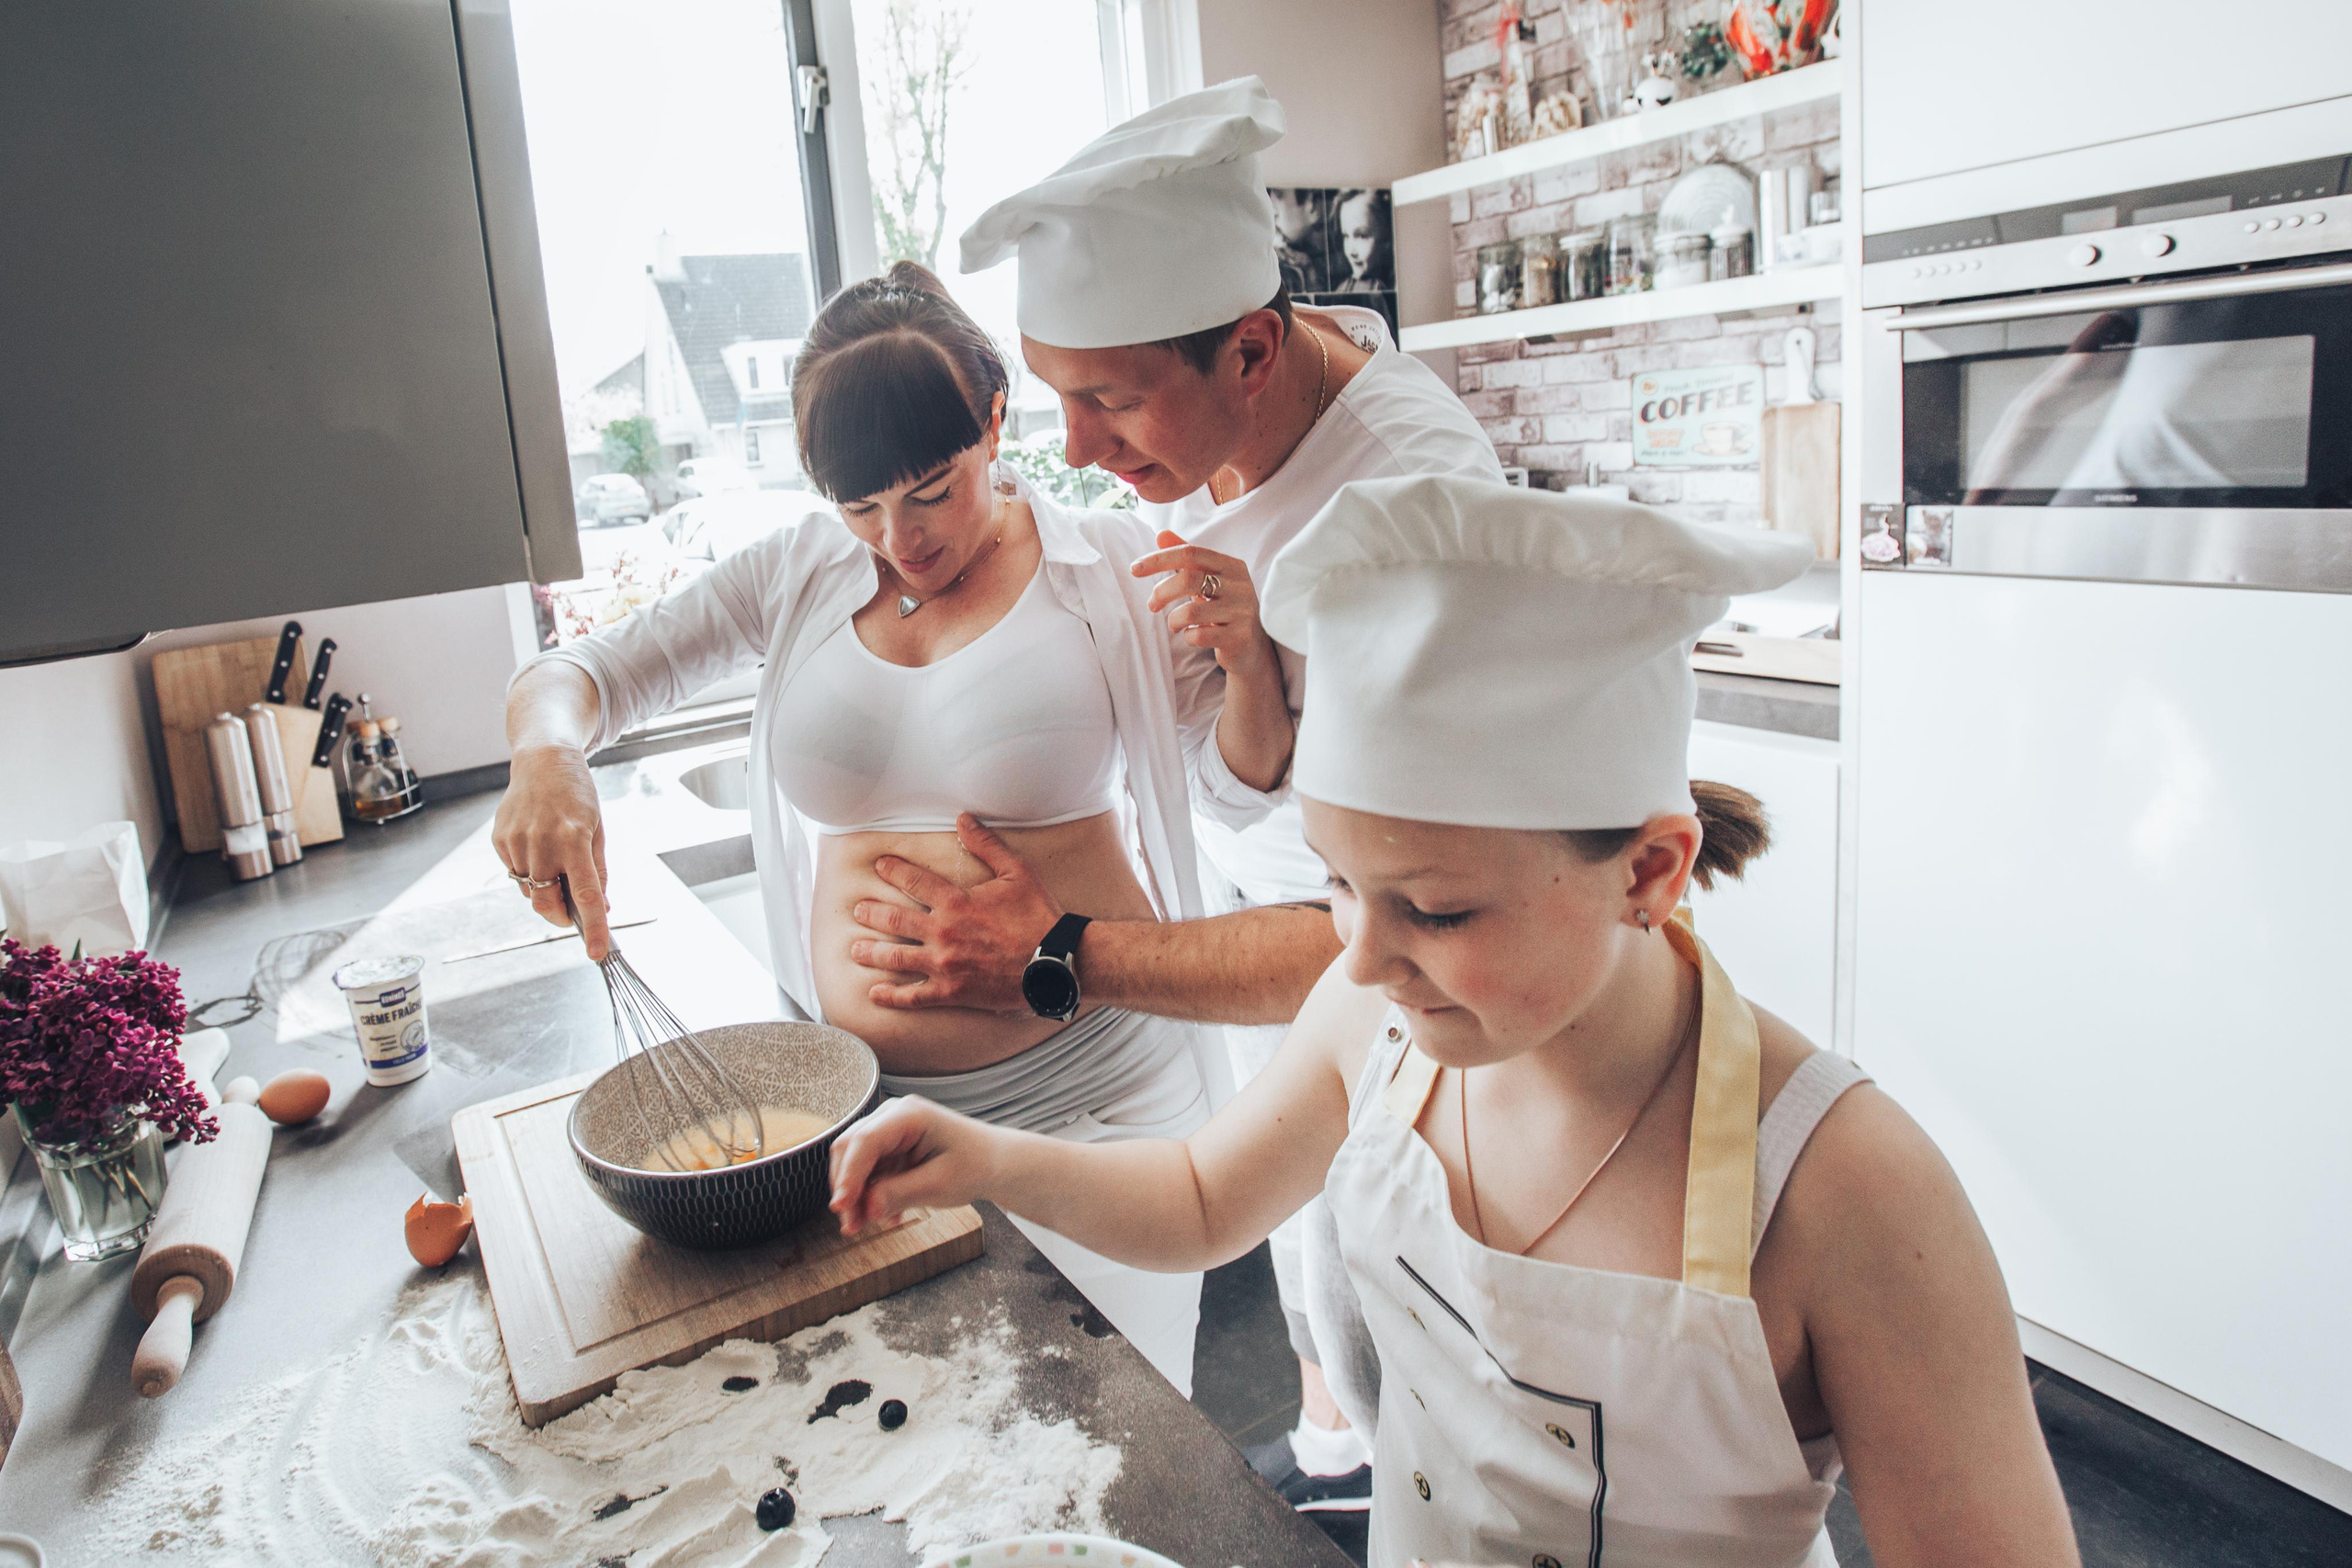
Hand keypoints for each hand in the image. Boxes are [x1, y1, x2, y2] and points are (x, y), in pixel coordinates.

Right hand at [490, 743, 612, 958]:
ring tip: (554, 861)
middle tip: (572, 915)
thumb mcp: (598, 829)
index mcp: (574, 839)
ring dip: (545, 890)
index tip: (598, 952)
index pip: (586, 895)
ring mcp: (516, 841)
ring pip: (529, 890)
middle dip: (561, 917)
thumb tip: (601, 907)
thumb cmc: (577, 795)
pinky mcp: (499, 839)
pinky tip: (536, 846)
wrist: (543, 760)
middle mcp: (542, 842)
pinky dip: (528, 871)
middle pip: (548, 903)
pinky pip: (515, 872)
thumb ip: (597, 870)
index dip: (594, 927)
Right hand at [828, 1095, 999, 1234]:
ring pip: (854, 1161)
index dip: (848, 1175)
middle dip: (847, 1188)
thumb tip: (865, 1208)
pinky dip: (870, 1193)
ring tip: (864, 1226)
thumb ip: (898, 1194)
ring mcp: (890, 1129)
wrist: (994, 1162)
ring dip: (856, 1195)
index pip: (865, 1141)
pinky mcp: (890, 1146)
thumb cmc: (975, 1166)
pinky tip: (888, 1215)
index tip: (840, 1208)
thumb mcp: (939, 1185)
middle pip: (851, 1148)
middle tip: (851, 1227)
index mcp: (909, 1115)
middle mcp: (893, 1115)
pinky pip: (868, 1169)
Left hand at [846, 814, 1060, 1012]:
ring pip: (896, 958)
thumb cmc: (1038, 916)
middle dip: (872, 913)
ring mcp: (944, 964)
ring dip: (872, 953)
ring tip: (855, 950)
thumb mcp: (1017, 872)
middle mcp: (942, 932)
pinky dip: (892, 996)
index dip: (893, 871)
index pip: (914, 881)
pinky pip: (914, 997)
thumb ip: (986, 845)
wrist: (1055, 962)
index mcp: (956, 902)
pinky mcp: (951, 992)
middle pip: (894, 920)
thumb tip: (963, 819)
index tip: (879, 865)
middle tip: (858, 911)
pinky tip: (875, 993)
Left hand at [1133, 530, 1277, 679]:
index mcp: (1232, 566)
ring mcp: (1242, 612)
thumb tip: (1161, 534)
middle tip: (1151, 604)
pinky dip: (1187, 636)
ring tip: (1174, 624)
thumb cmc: (1224, 606)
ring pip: (1191, 612)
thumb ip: (1187, 556)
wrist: (1252, 645)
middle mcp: (1240, 586)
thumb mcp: (1209, 578)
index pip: (1190, 552)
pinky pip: (1199, 635)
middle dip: (1161, 592)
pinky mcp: (1239, 637)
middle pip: (1188, 579)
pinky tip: (1191, 635)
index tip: (1135, 568)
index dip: (1159, 559)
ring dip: (1173, 620)